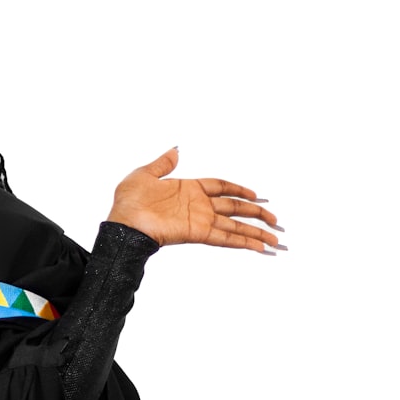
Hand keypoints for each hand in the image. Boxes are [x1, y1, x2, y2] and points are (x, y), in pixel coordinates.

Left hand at [106, 147, 282, 251]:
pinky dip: (243, 243)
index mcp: (188, 189)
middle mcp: (198, 206)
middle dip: (256, 214)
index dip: (238, 190)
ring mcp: (199, 221)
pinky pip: (225, 238)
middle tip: (276, 221)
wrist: (123, 223)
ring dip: (255, 233)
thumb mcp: (144, 174)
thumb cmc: (128, 202)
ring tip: (275, 240)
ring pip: (235, 226)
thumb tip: (174, 151)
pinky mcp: (198, 234)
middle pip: (234, 208)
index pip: (220, 187)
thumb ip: (162, 164)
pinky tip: (259, 248)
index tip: (254, 195)